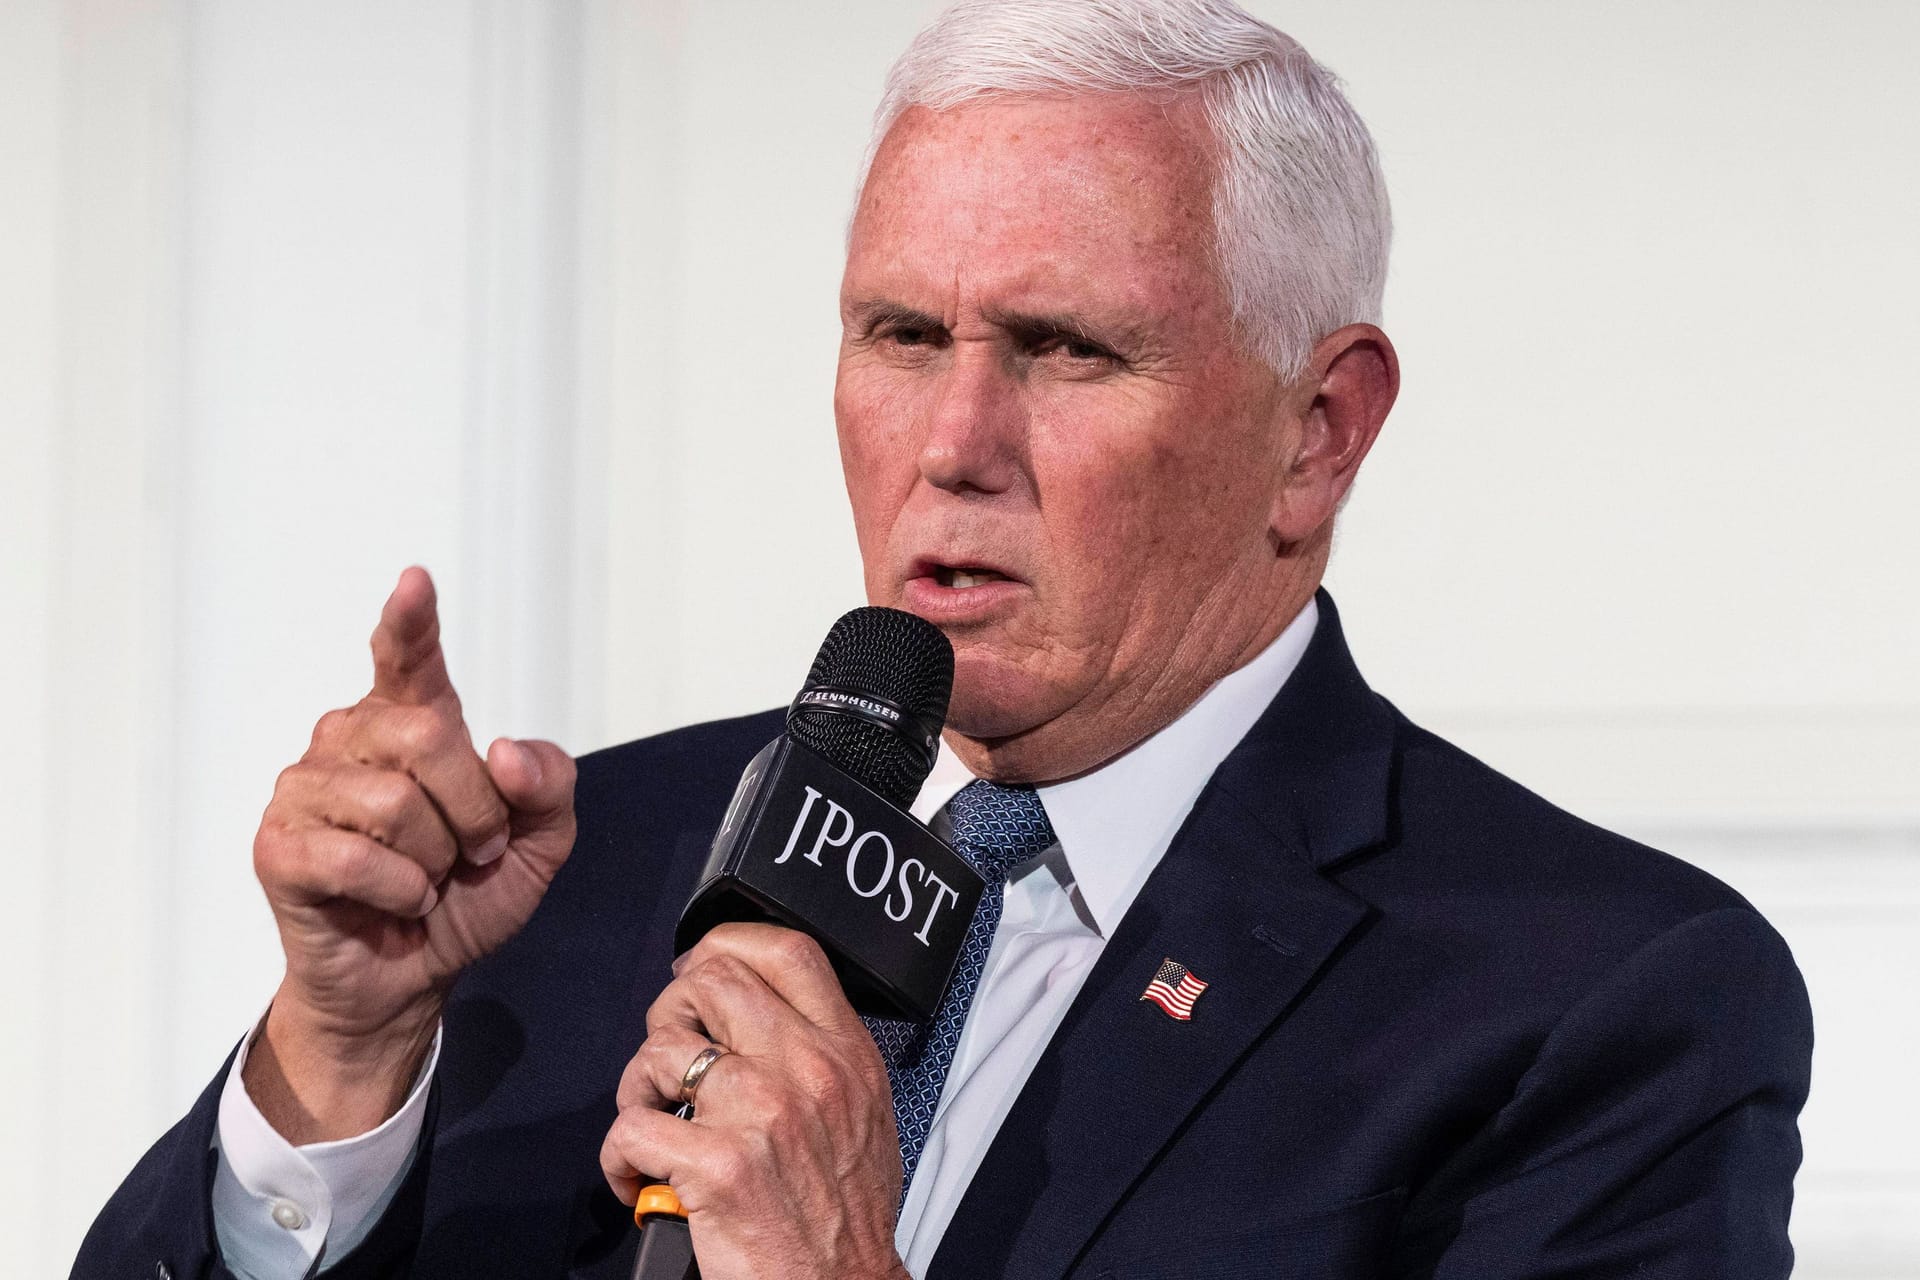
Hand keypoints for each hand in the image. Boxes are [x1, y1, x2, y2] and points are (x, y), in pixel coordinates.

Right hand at [245, 567, 575, 1141]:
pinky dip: (401, 892)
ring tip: (428, 880)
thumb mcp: (539, 842)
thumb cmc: (465, 896)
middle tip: (471, 852)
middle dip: (475, 810)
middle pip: (429, 738)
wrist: (415, 979)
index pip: (408, 659)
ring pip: (395, 802)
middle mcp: (350, 741)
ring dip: (436, 859)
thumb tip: (504, 751)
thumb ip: (548, 786)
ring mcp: (305, 789)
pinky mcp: (279, 847)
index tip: (415, 581)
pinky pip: (356, 857)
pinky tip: (399, 903)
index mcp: (410, 722)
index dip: (410, 621)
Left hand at [601, 924, 909, 1279]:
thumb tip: (755, 1016)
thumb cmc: (847, 1219)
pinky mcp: (717, 1167)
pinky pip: (630, 1131)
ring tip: (652, 1124)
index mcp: (844, 1053)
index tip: (699, 971)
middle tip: (670, 1058)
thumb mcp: (862, 1113)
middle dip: (671, 1012)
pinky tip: (639, 1179)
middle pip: (711, 980)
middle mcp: (805, 1070)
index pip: (786, 950)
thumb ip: (819, 1055)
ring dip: (637, 1089)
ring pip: (660, 1050)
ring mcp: (760, 1113)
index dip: (725, 944)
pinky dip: (618, 1160)